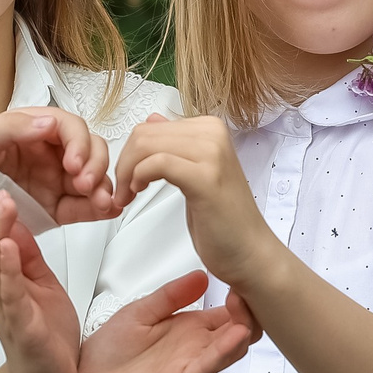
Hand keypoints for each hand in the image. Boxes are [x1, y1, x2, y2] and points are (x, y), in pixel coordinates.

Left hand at [0, 107, 122, 226]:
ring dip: (103, 187)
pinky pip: (84, 206)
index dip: (80, 144)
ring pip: (94, 178)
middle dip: (96, 166)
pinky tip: (108, 210)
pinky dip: (100, 208)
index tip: (74, 162)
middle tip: (84, 183)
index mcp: (39, 130)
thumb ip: (14, 126)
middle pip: (91, 151)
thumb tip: (48, 124)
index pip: (71, 129)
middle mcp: (53, 153)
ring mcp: (57, 180)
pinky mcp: (57, 206)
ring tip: (101, 202)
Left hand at [66, 272, 258, 372]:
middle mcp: (194, 347)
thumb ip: (170, 296)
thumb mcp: (139, 312)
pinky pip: (207, 368)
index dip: (241, 295)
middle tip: (249, 290)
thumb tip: (203, 275)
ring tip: (244, 306)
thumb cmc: (108, 355)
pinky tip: (236, 335)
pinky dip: (224, 352)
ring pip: (231, 349)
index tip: (245, 275)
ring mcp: (189, 366)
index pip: (228, 313)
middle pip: (239, 330)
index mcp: (187, 328)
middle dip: (249, 310)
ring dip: (243, 327)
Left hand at [114, 115, 279, 289]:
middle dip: (123, 164)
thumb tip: (153, 120)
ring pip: (146, 146)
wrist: (250, 252)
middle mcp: (213, 134)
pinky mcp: (205, 177)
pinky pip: (157, 163)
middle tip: (123, 192)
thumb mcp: (195, 172)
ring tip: (128, 196)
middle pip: (144, 135)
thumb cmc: (224, 220)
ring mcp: (212, 153)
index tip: (127, 179)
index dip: (129, 154)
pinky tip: (138, 194)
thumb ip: (176, 145)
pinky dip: (138, 178)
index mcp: (210, 129)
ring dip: (127, 173)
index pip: (150, 127)